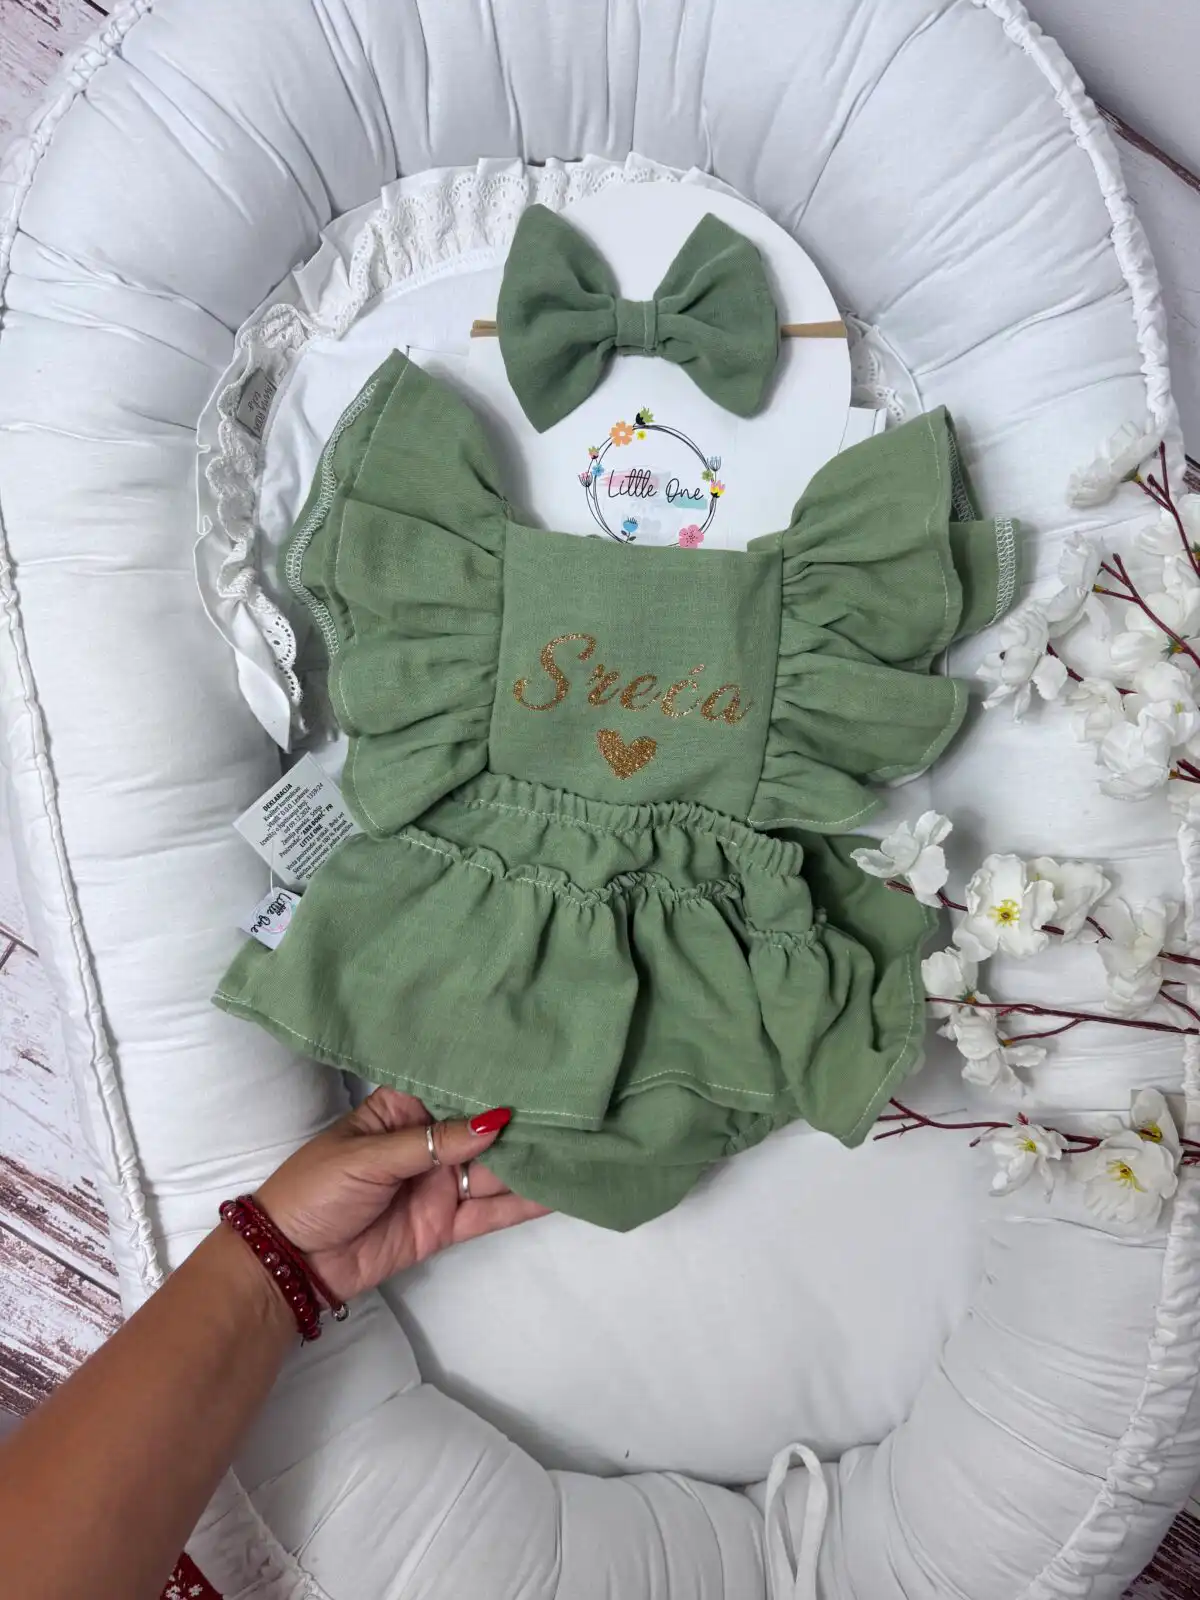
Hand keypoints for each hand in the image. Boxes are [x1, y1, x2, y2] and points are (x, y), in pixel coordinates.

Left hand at [256, 1087, 548, 1301]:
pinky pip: (489, 1212)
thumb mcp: (369, 1157)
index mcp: (402, 1112)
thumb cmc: (316, 1189)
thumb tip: (496, 1120)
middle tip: (575, 1109)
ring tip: (580, 1146)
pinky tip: (560, 1191)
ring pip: (494, 1171)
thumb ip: (434, 1141)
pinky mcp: (444, 1225)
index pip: (455, 1090)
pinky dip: (523, 1204)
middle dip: (523, 1123)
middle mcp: (427, 1144)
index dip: (492, 1080)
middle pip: (483, 1132)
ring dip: (532, 1162)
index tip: (539, 1064)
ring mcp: (438, 1185)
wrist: (291, 1263)